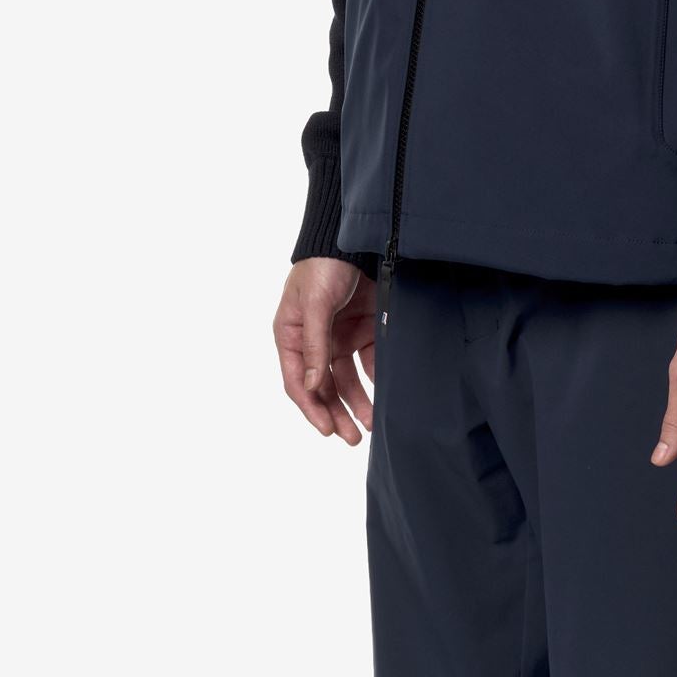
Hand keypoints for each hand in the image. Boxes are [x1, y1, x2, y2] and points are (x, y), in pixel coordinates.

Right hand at [276, 256, 376, 442]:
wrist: (353, 237)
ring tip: (371, 425)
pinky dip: (375, 378)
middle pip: (323, 386)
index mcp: (291, 336)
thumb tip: (311, 387)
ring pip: (347, 379)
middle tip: (352, 438)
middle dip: (337, 413)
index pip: (298, 382)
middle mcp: (314, 341)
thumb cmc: (323, 267)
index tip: (327, 430)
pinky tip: (385, 393)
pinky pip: (368, 360)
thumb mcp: (315, 305)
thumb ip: (314, 346)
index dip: (312, 408)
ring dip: (357, 401)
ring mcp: (339, 335)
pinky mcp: (363, 327)